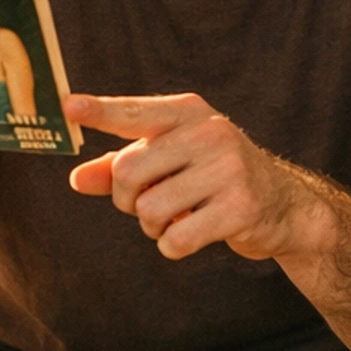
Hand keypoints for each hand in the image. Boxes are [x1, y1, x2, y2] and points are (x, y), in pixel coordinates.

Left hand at [67, 93, 318, 260]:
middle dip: (127, 199)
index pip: (133, 113)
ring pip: (149, 210)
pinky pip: (175, 239)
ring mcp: (228, 169)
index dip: (98, 111)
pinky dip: (173, 245)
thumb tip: (76, 179)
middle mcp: (210, 133)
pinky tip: (195, 233)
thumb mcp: (172, 162)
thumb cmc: (214, 178)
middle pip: (128, 171)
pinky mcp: (240, 208)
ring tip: (179, 217)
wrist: (283, 205)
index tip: (67, 104)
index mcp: (189, 114)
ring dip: (153, 226)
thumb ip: (121, 168)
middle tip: (149, 203)